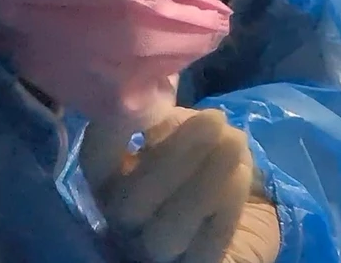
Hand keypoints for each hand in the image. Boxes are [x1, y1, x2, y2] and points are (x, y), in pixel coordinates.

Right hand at [84, 107, 279, 262]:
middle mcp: (122, 222)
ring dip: (204, 180)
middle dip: (175, 156)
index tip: (146, 100)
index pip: (94, 160)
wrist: (246, 203)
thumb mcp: (178, 130)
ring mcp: (154, 253)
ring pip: (166, 231)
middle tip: (215, 119)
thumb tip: (151, 94)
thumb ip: (160, 118)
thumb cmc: (202, 158)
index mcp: (110, 180)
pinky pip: (206, 248)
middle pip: (129, 202)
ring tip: (235, 141)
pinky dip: (226, 207)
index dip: (112, 130)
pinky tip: (243, 174)